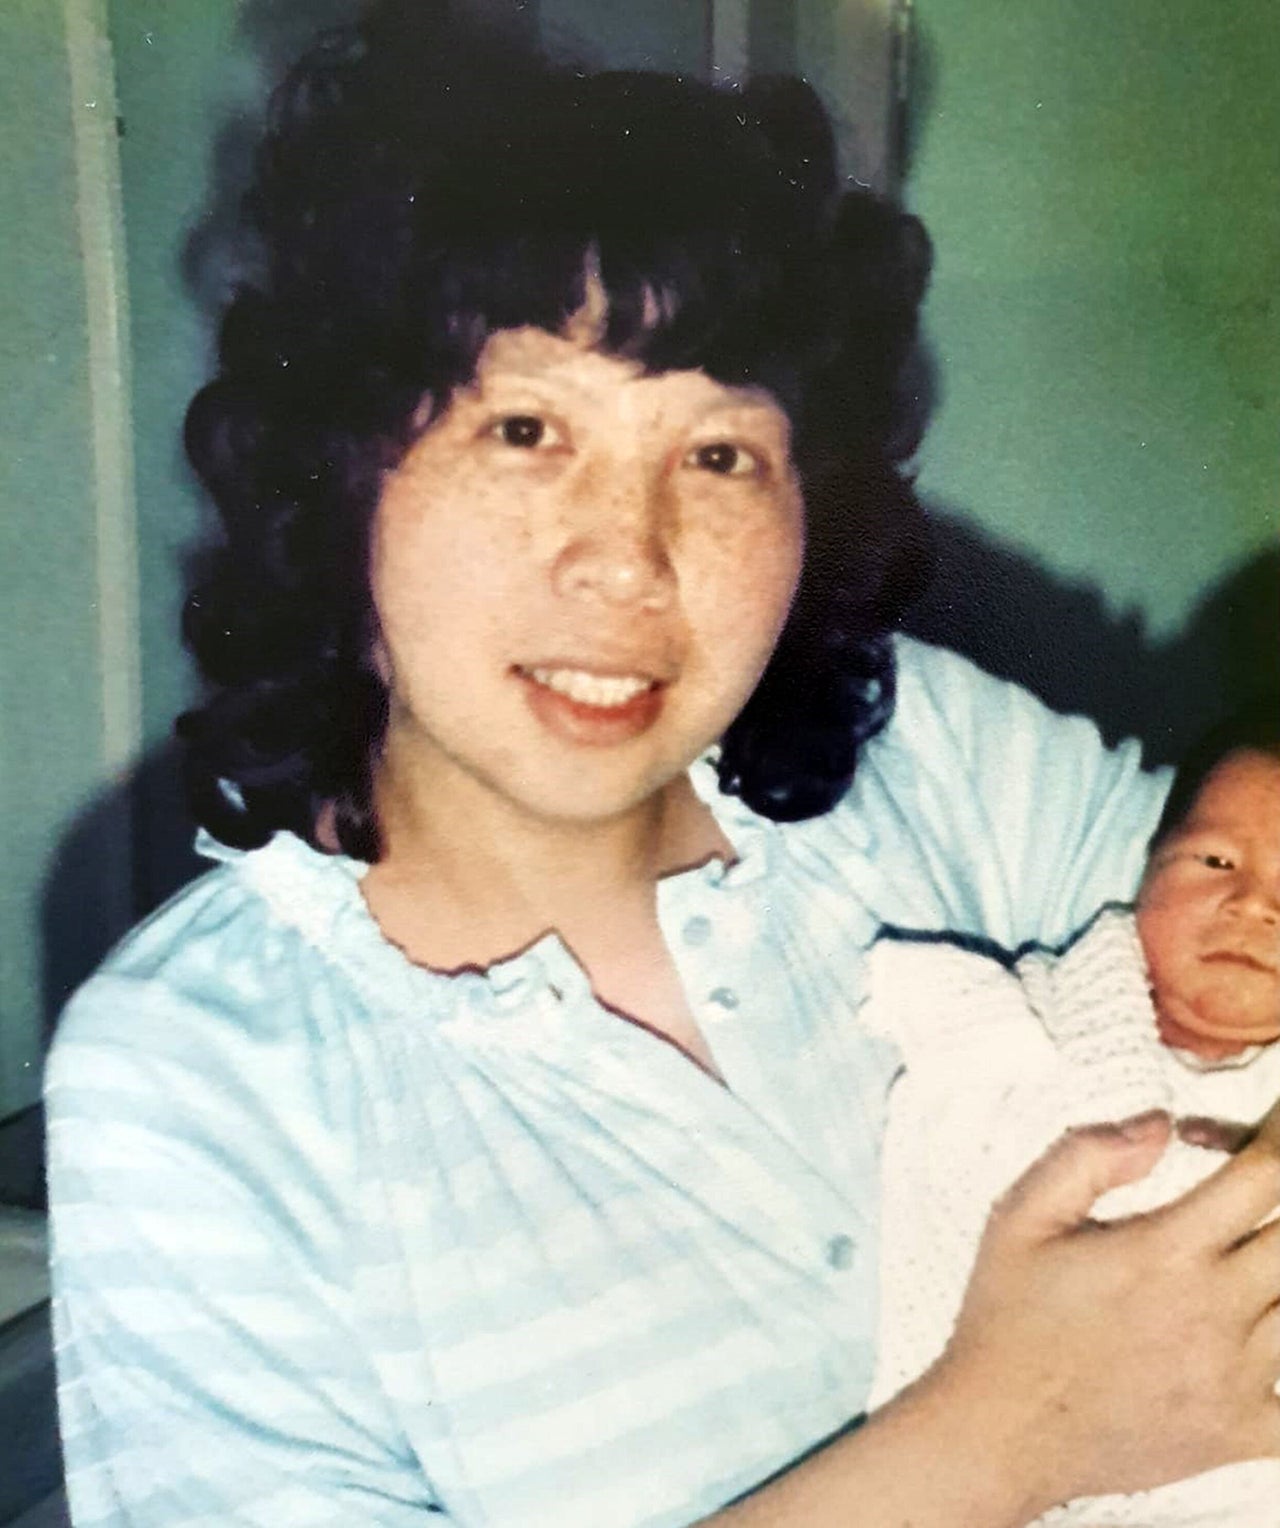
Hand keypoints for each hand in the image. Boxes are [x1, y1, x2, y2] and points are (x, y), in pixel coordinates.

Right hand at [929, 1100, 1279, 1515]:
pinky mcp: (1238, 1432)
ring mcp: (1233, 1377)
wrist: (998, 1432)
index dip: (1275, 1139)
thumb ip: (1088, 1155)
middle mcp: (1211, 1310)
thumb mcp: (1021, 1216)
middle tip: (1253, 1201)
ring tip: (1246, 1263)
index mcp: (1164, 1250)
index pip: (1264, 1176)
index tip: (1266, 1136)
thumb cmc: (1007, 1322)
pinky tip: (1263, 1344)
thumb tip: (1157, 1125)